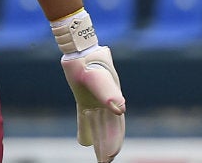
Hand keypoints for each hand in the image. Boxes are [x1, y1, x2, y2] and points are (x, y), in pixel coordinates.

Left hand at [61, 46, 125, 161]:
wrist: (80, 49)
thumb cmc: (90, 62)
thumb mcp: (98, 77)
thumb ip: (108, 93)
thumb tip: (120, 109)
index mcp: (114, 99)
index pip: (116, 125)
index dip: (114, 140)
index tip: (111, 156)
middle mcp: (106, 102)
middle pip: (108, 127)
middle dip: (108, 144)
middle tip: (105, 161)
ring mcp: (95, 101)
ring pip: (98, 125)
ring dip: (99, 139)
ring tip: (99, 157)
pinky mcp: (83, 97)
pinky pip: (85, 117)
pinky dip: (85, 128)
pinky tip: (84, 142)